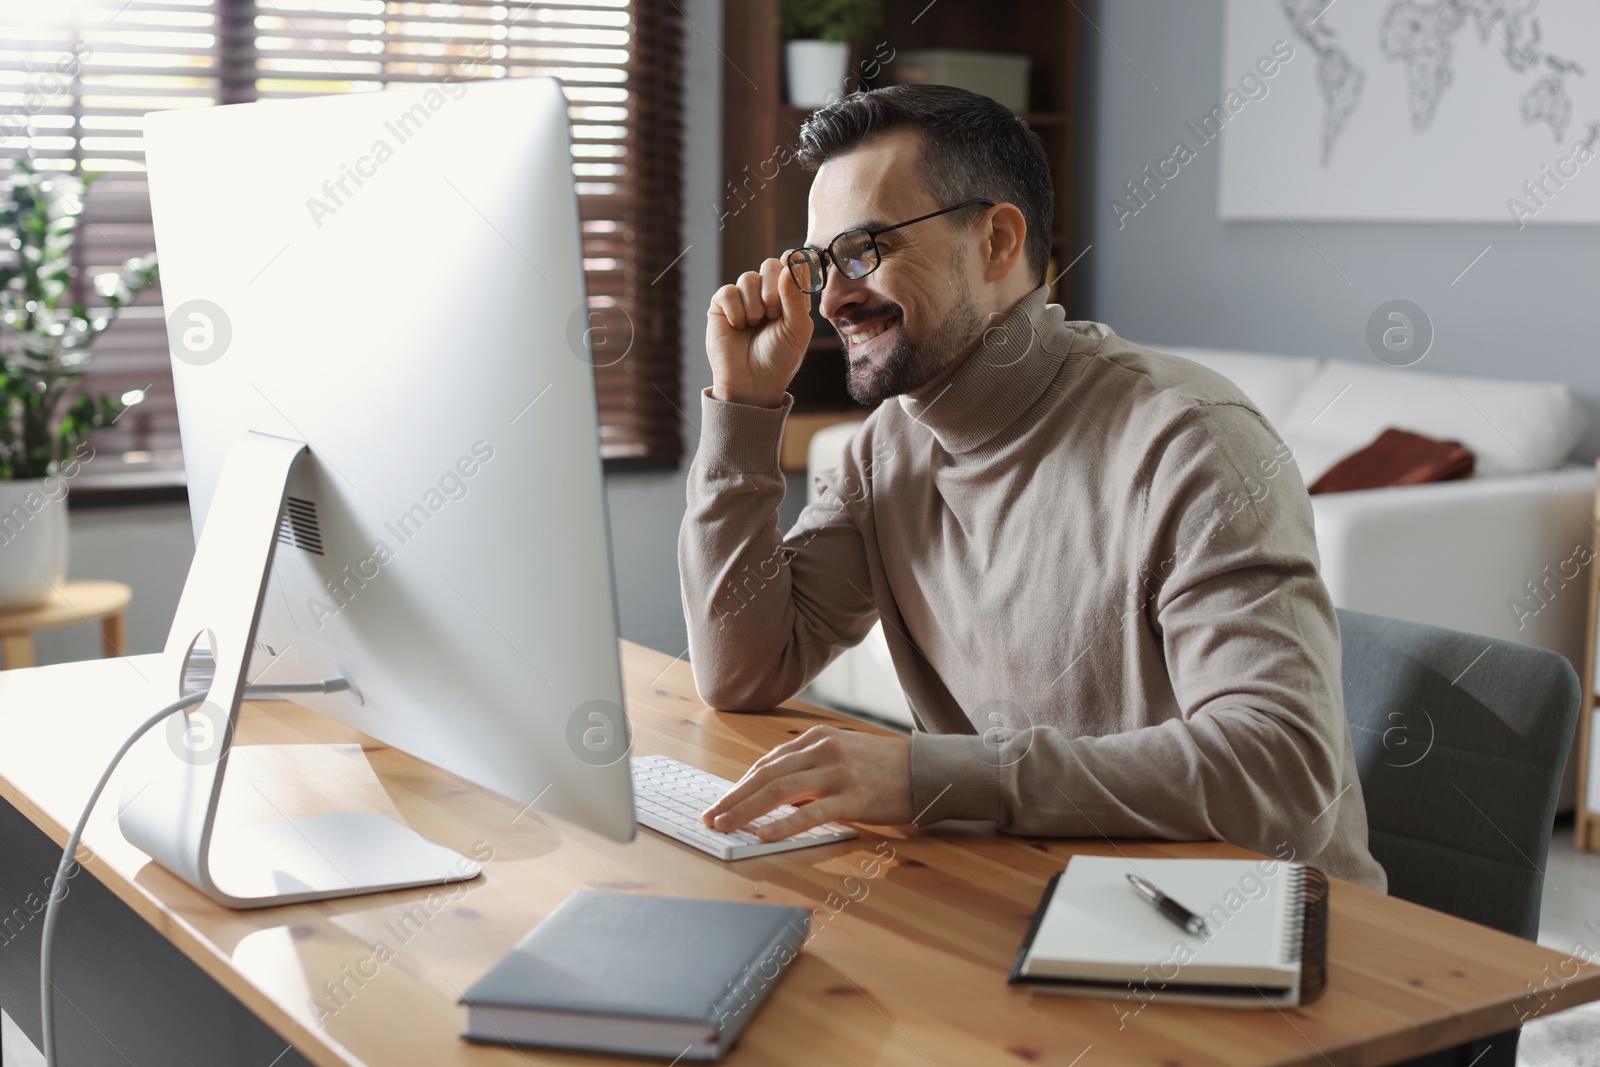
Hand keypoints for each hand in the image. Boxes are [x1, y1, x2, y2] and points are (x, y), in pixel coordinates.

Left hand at [701, 725, 912, 840]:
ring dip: (746, 811)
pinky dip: (784, 824)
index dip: (740, 785)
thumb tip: (774, 793)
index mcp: (817, 738)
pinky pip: (811, 813)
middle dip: (734, 798)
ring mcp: (837, 773)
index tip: (722, 802)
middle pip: (766, 776)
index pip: (768, 763)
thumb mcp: (842, 754)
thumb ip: (810, 767)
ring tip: (725, 826)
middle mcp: (822, 751)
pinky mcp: (853, 798)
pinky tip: (764, 835)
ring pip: (780, 792)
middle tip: (711, 816)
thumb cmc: (883, 767)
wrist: (928, 770)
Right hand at [706, 255, 813, 408]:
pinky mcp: (722, 306)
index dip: (794, 262)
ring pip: (748, 278)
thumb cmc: (779, 360)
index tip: (794, 262)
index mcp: (791, 298)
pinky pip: (728, 291)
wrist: (751, 383)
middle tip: (774, 313)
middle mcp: (767, 294)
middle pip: (770, 265)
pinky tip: (738, 327)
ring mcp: (744, 299)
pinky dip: (736, 310)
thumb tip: (788, 261)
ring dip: (755, 305)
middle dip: (773, 288)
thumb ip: (796, 297)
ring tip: (755, 325)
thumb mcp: (797, 330)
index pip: (793, 267)